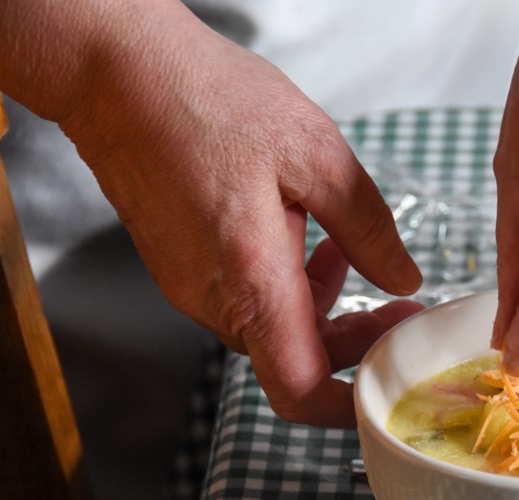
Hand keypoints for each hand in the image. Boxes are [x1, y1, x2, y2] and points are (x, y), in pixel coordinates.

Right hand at [49, 2, 421, 425]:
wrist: (116, 74)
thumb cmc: (208, 101)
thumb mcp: (316, 154)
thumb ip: (368, 228)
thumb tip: (401, 278)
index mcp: (252, 282)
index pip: (300, 390)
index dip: (348, 405)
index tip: (388, 380)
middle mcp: (214, 299)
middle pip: (293, 359)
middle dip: (352, 339)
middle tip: (396, 304)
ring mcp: (191, 286)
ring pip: (270, 326)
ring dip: (320, 304)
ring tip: (351, 251)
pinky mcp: (180, 266)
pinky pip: (242, 297)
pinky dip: (284, 282)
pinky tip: (304, 234)